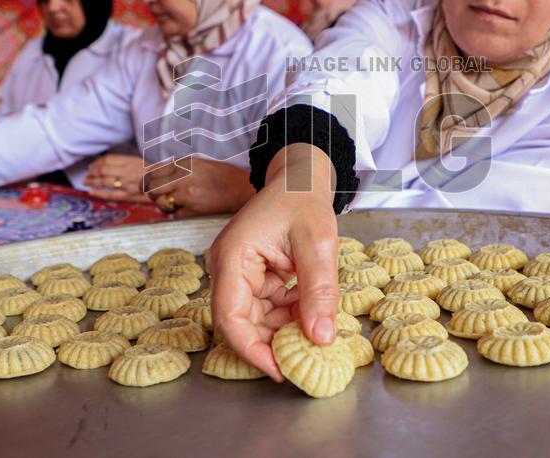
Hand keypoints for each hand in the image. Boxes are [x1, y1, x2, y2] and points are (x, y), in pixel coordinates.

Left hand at [83, 154, 149, 202]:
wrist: (164, 185)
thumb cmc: (152, 173)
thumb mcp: (139, 161)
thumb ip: (124, 161)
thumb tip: (107, 161)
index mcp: (130, 161)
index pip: (108, 159)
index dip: (97, 162)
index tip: (92, 165)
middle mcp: (126, 171)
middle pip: (103, 170)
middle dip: (92, 171)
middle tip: (87, 173)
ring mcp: (126, 184)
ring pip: (104, 181)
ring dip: (92, 181)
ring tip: (86, 181)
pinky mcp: (127, 195)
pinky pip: (109, 194)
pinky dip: (98, 193)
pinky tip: (91, 191)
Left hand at [144, 156, 255, 217]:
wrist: (243, 189)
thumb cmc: (223, 176)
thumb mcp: (199, 164)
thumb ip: (179, 168)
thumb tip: (160, 176)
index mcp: (183, 163)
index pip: (153, 172)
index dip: (147, 181)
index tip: (146, 186)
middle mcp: (181, 177)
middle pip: (151, 188)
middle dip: (153, 194)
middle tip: (159, 197)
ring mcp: (186, 195)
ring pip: (162, 203)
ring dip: (166, 205)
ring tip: (178, 203)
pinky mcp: (192, 210)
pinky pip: (176, 215)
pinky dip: (180, 215)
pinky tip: (191, 210)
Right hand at [209, 144, 339, 380]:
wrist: (300, 178)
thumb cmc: (303, 199)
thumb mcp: (318, 244)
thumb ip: (319, 290)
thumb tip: (321, 338)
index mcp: (233, 256)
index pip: (230, 316)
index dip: (251, 350)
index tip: (279, 371)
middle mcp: (229, 268)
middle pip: (239, 323)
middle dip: (270, 344)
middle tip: (302, 362)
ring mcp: (239, 273)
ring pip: (255, 319)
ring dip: (283, 330)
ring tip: (313, 335)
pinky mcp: (254, 277)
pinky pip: (267, 308)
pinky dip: (288, 316)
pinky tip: (310, 314)